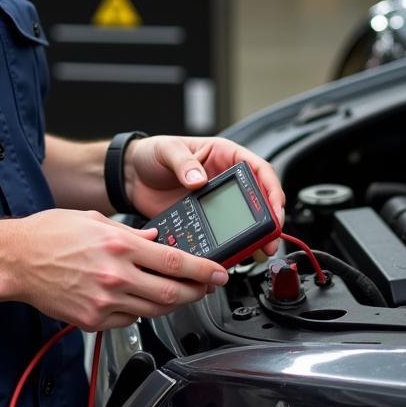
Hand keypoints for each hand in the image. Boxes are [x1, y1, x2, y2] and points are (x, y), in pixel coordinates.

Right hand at [10, 208, 227, 330]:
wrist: (16, 260)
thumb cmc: (49, 234)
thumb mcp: (93, 220)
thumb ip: (128, 232)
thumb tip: (154, 240)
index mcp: (118, 246)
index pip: (173, 262)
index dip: (202, 270)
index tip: (218, 273)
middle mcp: (115, 276)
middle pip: (170, 292)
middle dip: (196, 292)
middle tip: (207, 287)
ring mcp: (104, 302)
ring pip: (153, 310)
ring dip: (171, 303)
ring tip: (178, 293)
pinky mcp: (92, 320)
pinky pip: (128, 321)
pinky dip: (139, 311)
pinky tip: (139, 299)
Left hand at [125, 136, 285, 256]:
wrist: (130, 177)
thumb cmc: (150, 154)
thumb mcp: (166, 150)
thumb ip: (182, 162)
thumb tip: (198, 179)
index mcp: (224, 156)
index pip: (258, 170)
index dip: (271, 189)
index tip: (275, 208)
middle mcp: (225, 180)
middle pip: (258, 201)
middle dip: (269, 221)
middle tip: (269, 240)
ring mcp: (216, 203)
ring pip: (245, 222)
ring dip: (254, 238)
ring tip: (255, 253)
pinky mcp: (204, 221)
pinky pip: (223, 236)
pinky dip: (229, 247)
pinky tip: (230, 256)